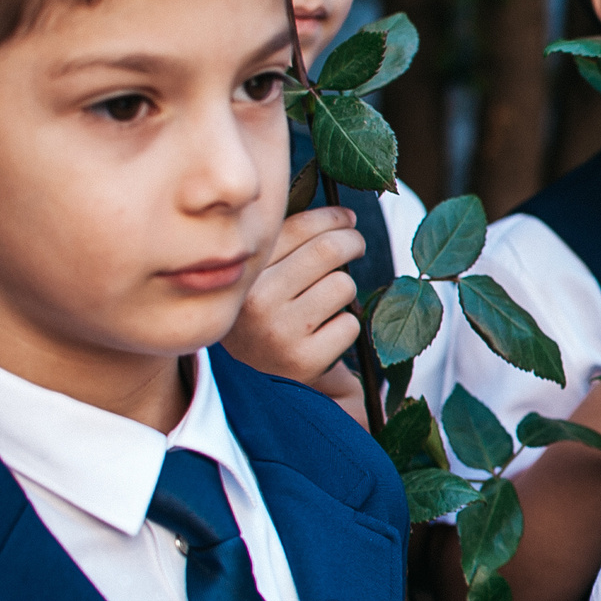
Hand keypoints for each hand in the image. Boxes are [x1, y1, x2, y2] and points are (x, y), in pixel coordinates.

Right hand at [225, 206, 365, 387]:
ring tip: (326, 304)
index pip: (298, 227)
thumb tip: (344, 214)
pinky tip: (325, 335)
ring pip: (344, 286)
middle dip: (353, 242)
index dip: (332, 217)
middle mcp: (256, 300)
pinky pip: (350, 324)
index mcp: (244, 273)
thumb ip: (286, 248)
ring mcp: (280, 332)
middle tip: (356, 245)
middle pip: (329, 250)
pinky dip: (345, 326)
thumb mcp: (259, 281)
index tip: (348, 218)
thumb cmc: (263, 320)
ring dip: (345, 291)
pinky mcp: (304, 360)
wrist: (253, 385)